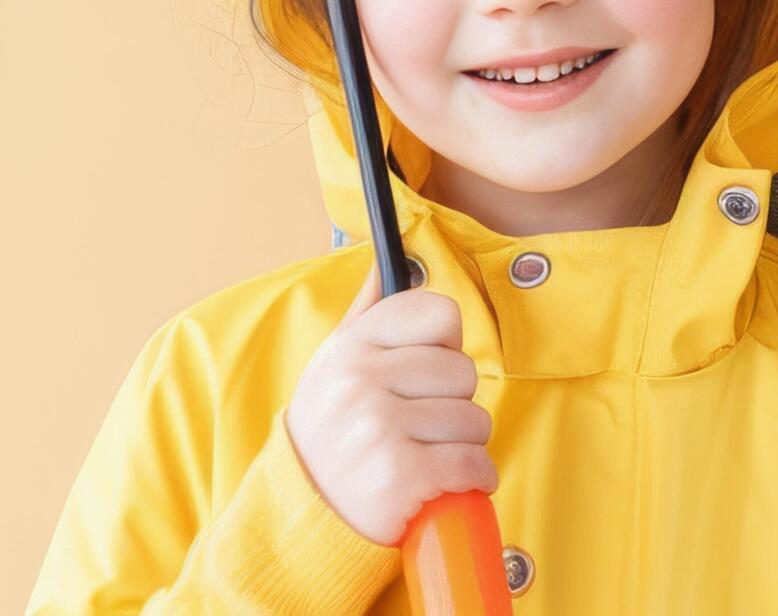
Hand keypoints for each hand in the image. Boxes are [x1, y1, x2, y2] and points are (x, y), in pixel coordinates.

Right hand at [284, 267, 497, 544]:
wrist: (302, 518)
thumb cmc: (331, 436)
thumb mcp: (333, 367)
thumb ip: (367, 313)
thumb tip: (386, 259)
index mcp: (350, 347)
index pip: (441, 313)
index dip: (443, 347)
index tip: (422, 375)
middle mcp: (360, 381)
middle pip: (465, 372)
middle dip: (453, 405)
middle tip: (415, 429)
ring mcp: (378, 428)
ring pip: (475, 421)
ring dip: (461, 447)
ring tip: (419, 459)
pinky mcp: (400, 476)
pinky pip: (475, 464)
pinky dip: (471, 480)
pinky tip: (439, 487)